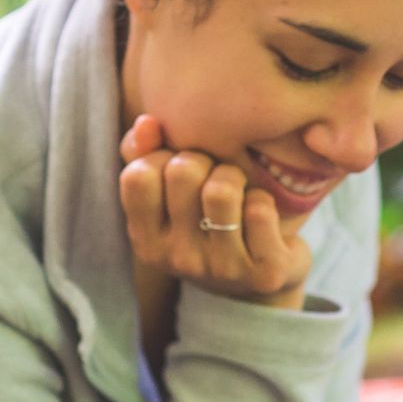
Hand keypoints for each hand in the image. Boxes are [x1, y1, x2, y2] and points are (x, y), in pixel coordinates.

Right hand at [117, 115, 312, 308]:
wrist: (256, 278)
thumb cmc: (204, 221)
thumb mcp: (167, 193)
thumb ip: (145, 153)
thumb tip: (148, 123)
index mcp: (146, 240)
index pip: (138, 175)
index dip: (162, 158)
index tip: (178, 171)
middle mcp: (178, 260)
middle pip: (183, 172)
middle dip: (204, 161)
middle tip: (213, 177)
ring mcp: (221, 270)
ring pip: (221, 190)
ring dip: (235, 177)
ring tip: (237, 191)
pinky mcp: (263, 272)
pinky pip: (260, 209)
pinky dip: (264, 200)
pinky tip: (261, 216)